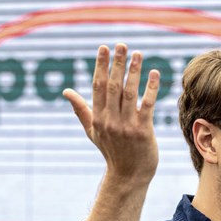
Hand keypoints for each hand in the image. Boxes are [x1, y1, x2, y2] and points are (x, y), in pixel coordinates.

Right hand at [64, 44, 160, 184]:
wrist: (129, 176)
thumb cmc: (112, 151)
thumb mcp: (92, 131)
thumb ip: (81, 109)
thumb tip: (66, 91)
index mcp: (97, 118)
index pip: (98, 87)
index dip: (101, 66)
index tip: (104, 48)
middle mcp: (110, 120)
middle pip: (113, 86)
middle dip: (117, 64)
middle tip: (121, 45)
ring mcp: (127, 126)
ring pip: (129, 93)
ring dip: (134, 72)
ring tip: (138, 54)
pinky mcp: (143, 131)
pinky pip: (147, 105)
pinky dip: (150, 89)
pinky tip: (154, 73)